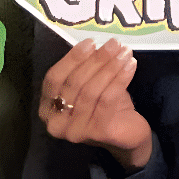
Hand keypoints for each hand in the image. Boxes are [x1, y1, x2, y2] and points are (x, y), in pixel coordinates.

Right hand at [39, 39, 151, 168]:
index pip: (53, 79)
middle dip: (96, 60)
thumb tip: (93, 44)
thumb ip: (84, 69)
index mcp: (47, 108)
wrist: (127, 136)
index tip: (91, 42)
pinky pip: (107, 100)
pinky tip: (130, 65)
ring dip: (110, 68)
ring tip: (125, 52)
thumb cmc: (104, 106)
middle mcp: (56, 123)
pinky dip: (119, 79)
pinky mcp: (97, 133)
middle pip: (74, 83)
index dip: (71, 59)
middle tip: (114, 43)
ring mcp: (76, 130)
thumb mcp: (89, 85)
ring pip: (91, 91)